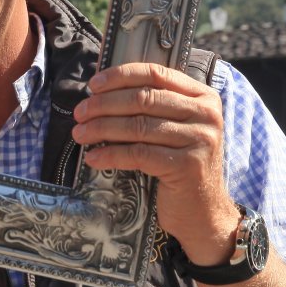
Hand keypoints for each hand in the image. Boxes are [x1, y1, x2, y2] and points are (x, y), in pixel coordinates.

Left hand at [71, 62, 238, 264]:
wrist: (202, 212)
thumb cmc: (180, 166)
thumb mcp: (173, 129)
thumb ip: (152, 107)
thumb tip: (101, 92)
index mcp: (202, 97)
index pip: (155, 73)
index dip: (120, 76)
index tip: (93, 85)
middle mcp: (205, 114)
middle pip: (143, 99)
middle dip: (104, 105)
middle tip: (80, 113)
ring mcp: (200, 140)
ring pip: (138, 126)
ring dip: (102, 129)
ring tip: (80, 134)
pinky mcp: (188, 166)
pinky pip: (139, 154)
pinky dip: (111, 154)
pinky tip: (94, 158)